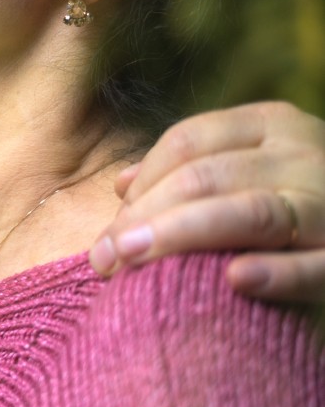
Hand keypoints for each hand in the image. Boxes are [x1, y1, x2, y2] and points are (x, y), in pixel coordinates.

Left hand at [89, 101, 324, 301]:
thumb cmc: (303, 212)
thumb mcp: (255, 174)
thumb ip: (194, 174)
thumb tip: (122, 185)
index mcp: (273, 126)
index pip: (187, 142)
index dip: (140, 185)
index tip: (107, 235)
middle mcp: (306, 152)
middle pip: (205, 177)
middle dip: (144, 219)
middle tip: (104, 261)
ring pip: (249, 212)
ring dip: (182, 238)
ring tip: (132, 265)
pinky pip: (318, 264)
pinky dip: (278, 272)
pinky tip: (235, 280)